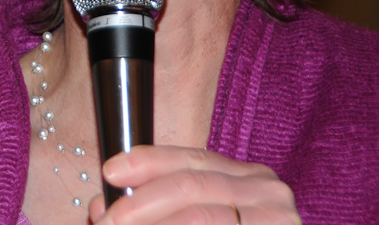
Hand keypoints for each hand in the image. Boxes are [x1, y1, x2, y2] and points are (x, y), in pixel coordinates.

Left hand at [88, 145, 299, 223]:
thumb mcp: (195, 218)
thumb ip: (154, 211)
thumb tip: (99, 206)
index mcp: (249, 179)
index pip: (192, 159)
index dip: (148, 161)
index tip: (110, 170)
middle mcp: (269, 192)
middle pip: (193, 186)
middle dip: (141, 203)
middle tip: (107, 219)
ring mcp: (280, 221)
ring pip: (202, 217)